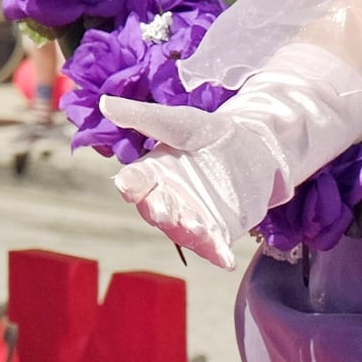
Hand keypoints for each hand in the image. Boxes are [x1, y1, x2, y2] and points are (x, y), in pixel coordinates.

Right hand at [106, 44, 361, 271]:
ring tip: (197, 229)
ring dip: (187, 233)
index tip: (127, 185)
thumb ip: (144, 117)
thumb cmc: (211, 133)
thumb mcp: (179, 122)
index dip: (130, 185)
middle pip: (156, 209)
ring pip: (182, 230)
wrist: (258, 149)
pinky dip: (217, 254)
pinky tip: (226, 260)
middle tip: (162, 211)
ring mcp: (191, 217)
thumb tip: (104, 101)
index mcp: (152, 172)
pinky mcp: (218, 230)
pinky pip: (213, 245)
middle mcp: (166, 198)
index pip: (134, 181)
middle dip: (158, 211)